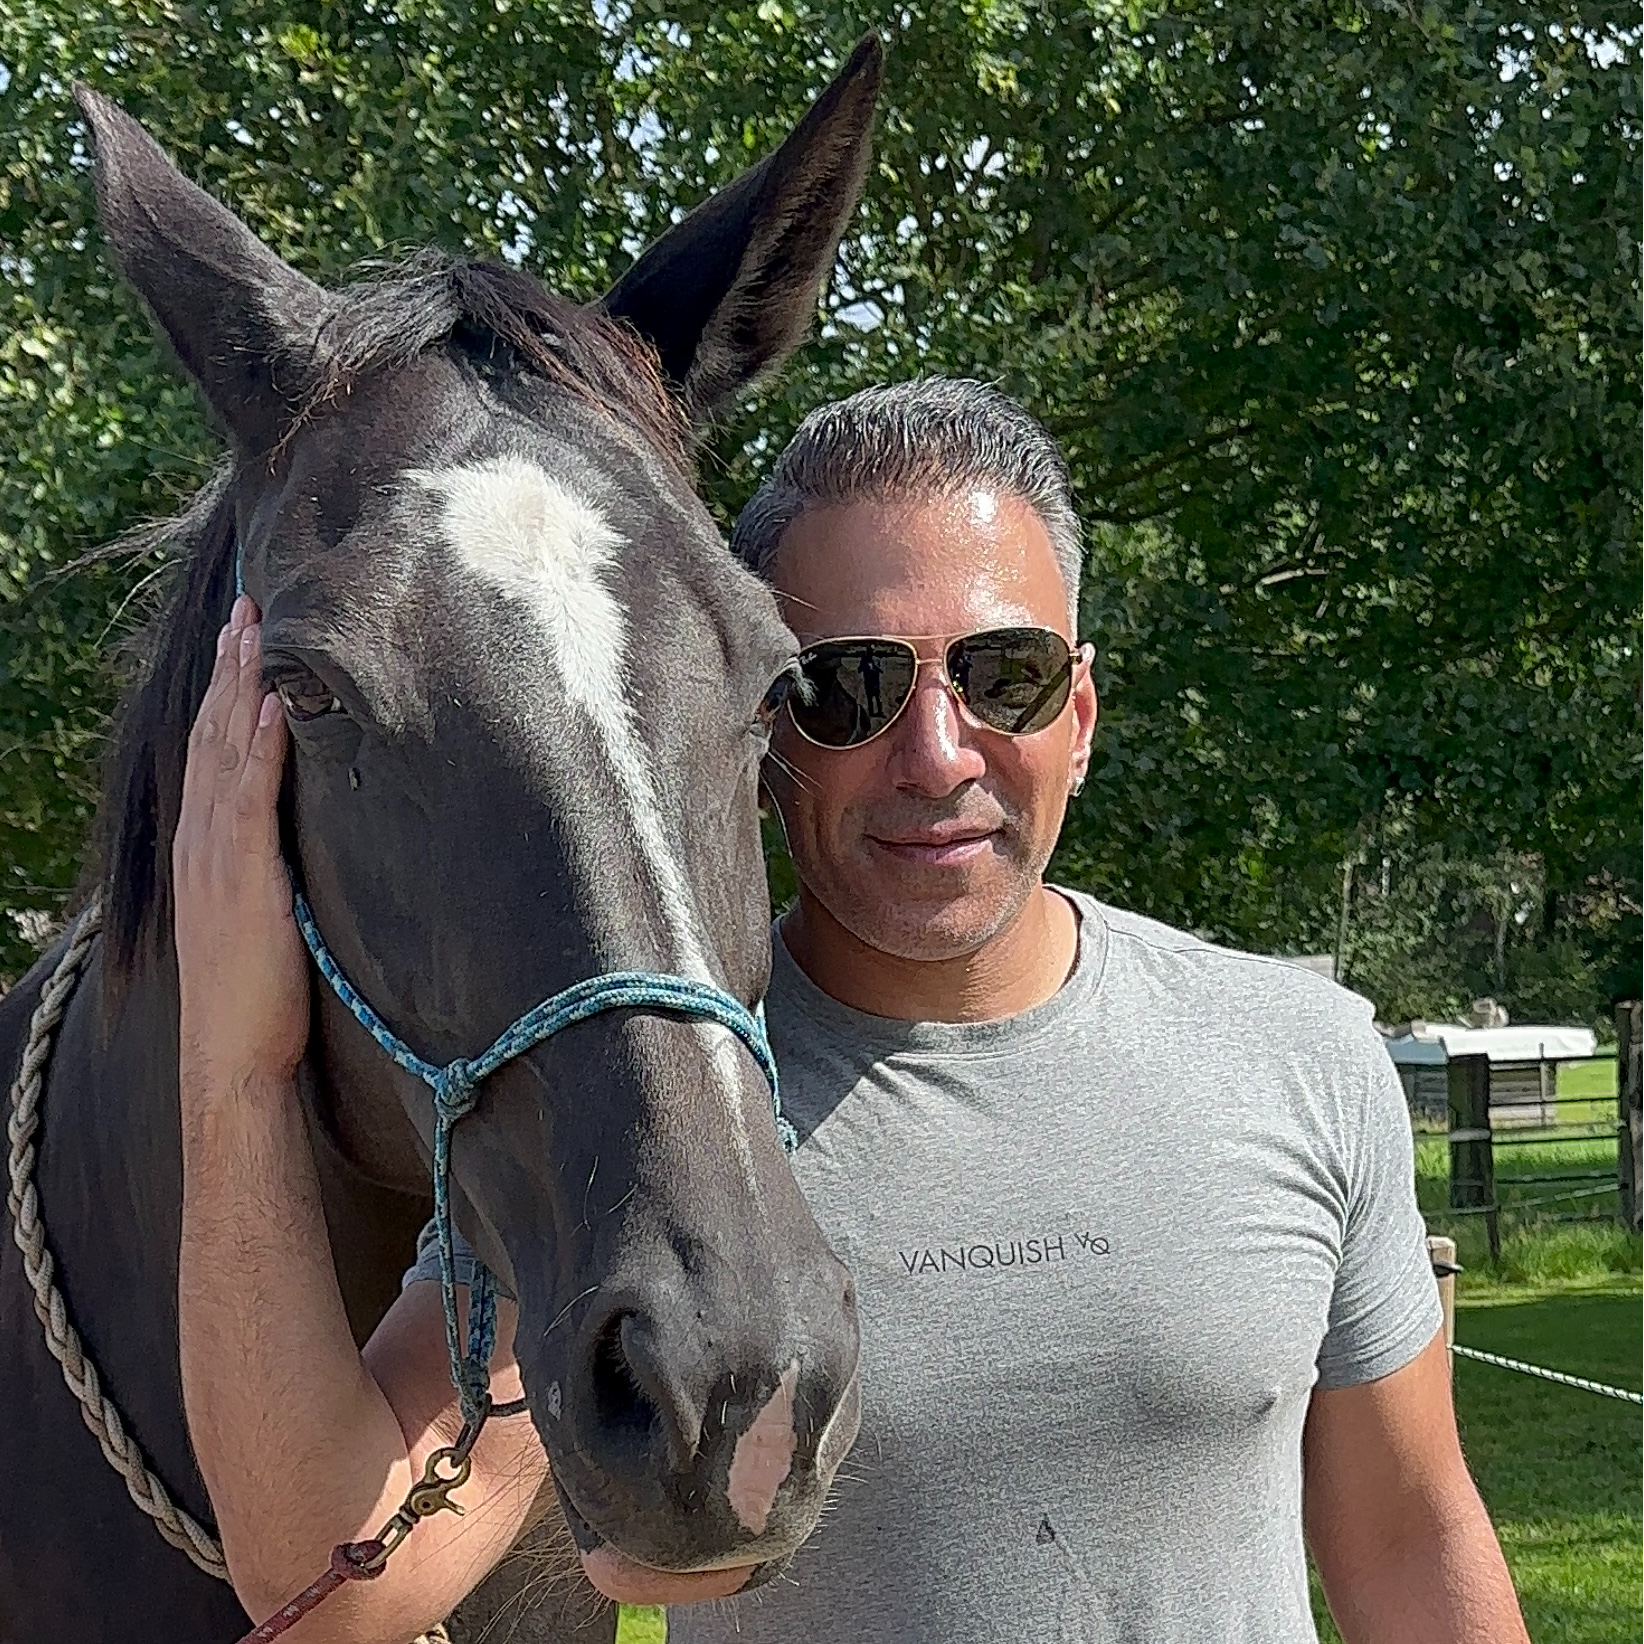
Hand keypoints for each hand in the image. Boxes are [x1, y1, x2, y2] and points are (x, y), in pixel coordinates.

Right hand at [173, 596, 307, 1087]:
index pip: (213, 751)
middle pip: (214, 735)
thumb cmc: (254, 993)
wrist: (232, 1054)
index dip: (226, 692)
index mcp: (206, 844)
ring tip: (257, 629)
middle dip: (231, 669)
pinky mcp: (246, 879)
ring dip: (243, 687)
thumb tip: (297, 835)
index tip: (241, 638)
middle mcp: (203, 839)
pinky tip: (276, 706)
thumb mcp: (256, 913)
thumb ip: (265, 866)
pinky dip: (263, 748)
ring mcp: (219, 856)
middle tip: (247, 606)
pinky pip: (253, 800)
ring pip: (228, 753)